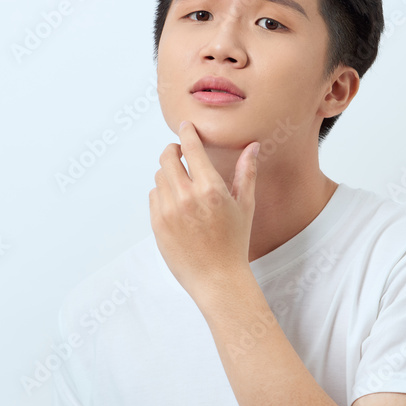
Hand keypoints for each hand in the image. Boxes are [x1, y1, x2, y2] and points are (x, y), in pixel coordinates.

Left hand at [149, 121, 258, 302]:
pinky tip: (177, 202)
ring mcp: (168, 211)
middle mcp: (186, 197)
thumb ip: (246, 172)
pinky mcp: (157, 224)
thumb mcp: (245, 205)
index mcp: (210, 189)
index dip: (187, 133)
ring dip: (168, 173)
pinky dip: (162, 193)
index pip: (191, 148)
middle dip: (173, 150)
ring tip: (182, 183)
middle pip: (167, 157)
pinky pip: (154, 196)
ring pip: (159, 177)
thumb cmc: (234, 243)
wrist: (217, 278)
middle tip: (180, 152)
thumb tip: (252, 146)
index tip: (186, 127)